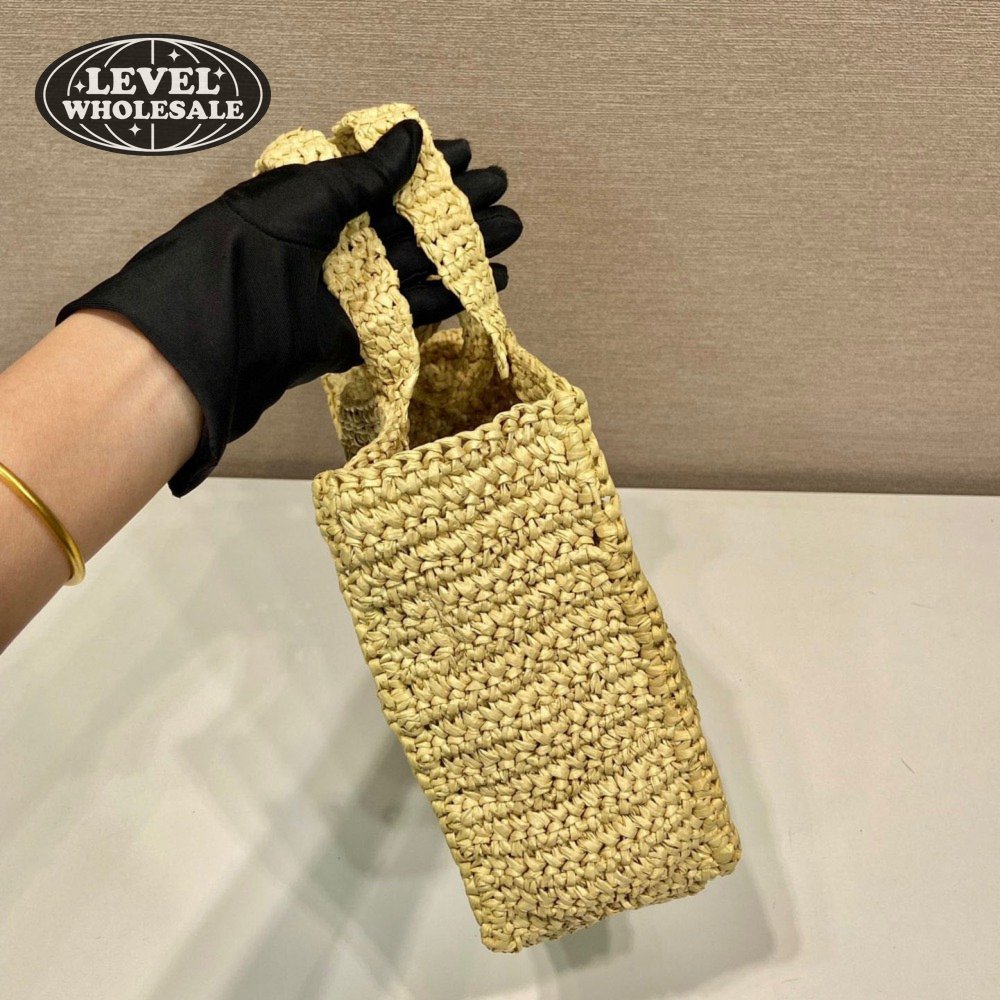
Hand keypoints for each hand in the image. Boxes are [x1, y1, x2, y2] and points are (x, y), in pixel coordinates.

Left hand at [54, 120, 521, 496]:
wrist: (231, 319)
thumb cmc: (260, 239)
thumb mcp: (314, 190)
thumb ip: (369, 171)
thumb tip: (416, 136)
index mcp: (325, 206)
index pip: (388, 181)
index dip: (429, 168)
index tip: (469, 155)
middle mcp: (344, 246)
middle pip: (414, 223)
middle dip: (459, 207)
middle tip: (502, 193)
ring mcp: (359, 290)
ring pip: (424, 264)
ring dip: (466, 248)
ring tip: (510, 230)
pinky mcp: (370, 331)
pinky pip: (419, 311)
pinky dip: (454, 296)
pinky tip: (490, 278)